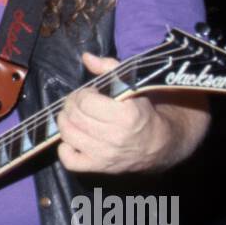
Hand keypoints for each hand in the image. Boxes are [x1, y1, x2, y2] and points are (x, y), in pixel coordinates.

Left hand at [56, 52, 168, 173]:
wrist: (160, 144)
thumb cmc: (143, 111)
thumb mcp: (132, 86)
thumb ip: (110, 68)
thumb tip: (86, 57)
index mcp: (125, 116)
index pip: (86, 102)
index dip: (82, 94)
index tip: (89, 93)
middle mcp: (114, 137)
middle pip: (74, 117)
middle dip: (71, 105)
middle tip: (77, 103)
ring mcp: (105, 155)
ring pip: (68, 135)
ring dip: (65, 122)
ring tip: (73, 116)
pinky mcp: (99, 167)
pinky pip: (70, 161)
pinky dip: (65, 148)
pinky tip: (72, 138)